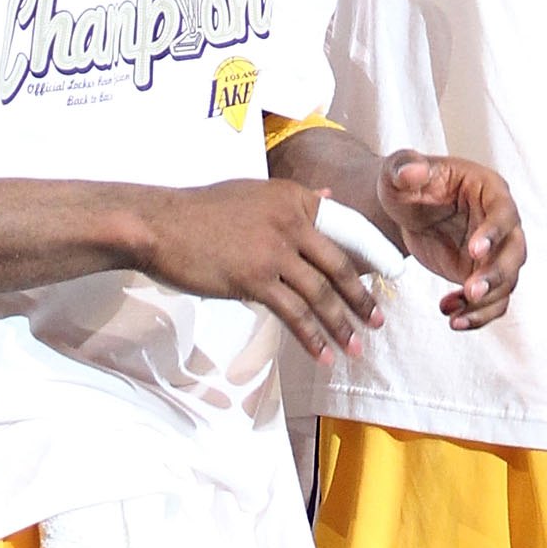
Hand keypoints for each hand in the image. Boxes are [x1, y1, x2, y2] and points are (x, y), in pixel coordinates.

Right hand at [136, 177, 385, 365]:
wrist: (160, 224)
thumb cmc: (201, 211)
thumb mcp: (255, 193)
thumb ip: (294, 199)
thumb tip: (328, 197)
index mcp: (294, 197)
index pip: (344, 228)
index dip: (368, 257)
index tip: (386, 277)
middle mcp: (291, 220)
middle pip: (339, 265)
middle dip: (361, 299)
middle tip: (377, 322)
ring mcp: (273, 250)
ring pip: (320, 294)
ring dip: (341, 326)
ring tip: (355, 348)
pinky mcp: (253, 279)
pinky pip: (292, 313)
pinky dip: (311, 337)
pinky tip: (321, 354)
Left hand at [379, 151, 524, 329]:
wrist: (405, 210)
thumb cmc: (406, 183)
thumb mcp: (397, 173)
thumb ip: (404, 168)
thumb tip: (412, 171)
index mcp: (488, 189)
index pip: (503, 211)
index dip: (494, 232)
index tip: (475, 250)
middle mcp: (500, 221)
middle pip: (515, 251)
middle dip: (497, 275)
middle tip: (470, 291)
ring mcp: (494, 251)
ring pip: (507, 281)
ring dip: (486, 301)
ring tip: (452, 313)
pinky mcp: (482, 274)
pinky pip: (492, 301)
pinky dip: (477, 315)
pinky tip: (452, 319)